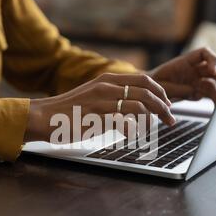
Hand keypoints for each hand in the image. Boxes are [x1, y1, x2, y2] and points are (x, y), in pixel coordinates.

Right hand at [25, 73, 175, 142]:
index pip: (144, 79)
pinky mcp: (97, 119)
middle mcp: (107, 87)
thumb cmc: (68, 110)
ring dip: (152, 120)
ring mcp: (102, 102)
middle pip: (147, 92)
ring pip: (140, 106)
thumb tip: (134, 104)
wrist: (44, 117)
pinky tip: (132, 137)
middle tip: (170, 119)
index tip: (167, 104)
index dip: (161, 92)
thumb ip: (112, 96)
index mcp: (107, 80)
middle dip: (164, 106)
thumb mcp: (92, 95)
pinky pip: (126, 123)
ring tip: (154, 130)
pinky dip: (135, 131)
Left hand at [148, 48, 215, 103]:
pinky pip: (210, 94)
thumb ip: (179, 88)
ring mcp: (196, 80)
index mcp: (185, 62)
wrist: (147, 95)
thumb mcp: (163, 86)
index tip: (213, 70)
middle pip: (215, 70)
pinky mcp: (197, 91)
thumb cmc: (152, 87)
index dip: (212, 59)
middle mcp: (194, 69)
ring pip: (215, 83)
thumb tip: (195, 92)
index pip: (205, 53)